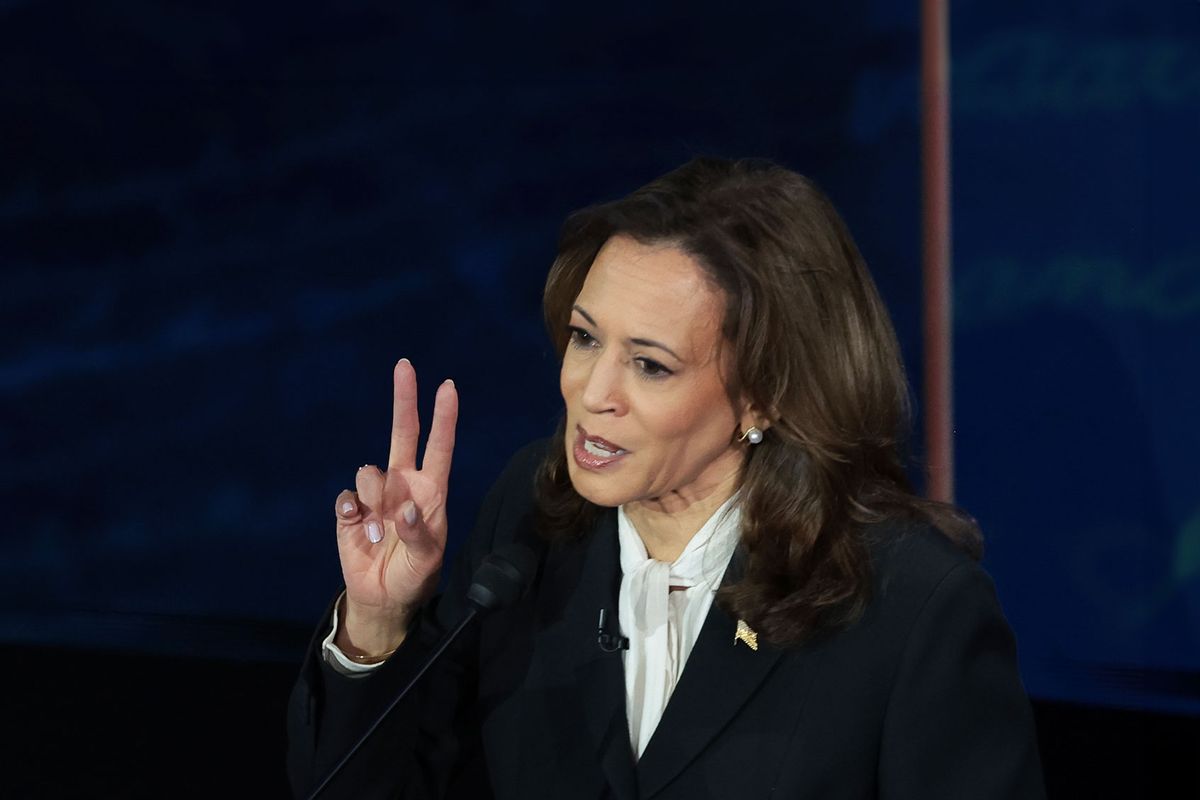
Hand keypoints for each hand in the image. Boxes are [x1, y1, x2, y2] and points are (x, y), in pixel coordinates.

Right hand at [332, 358, 457, 654]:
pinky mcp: (351, 511)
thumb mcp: (427, 559)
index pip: (439, 447)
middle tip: (404, 365)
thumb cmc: (415, 575)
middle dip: (403, 400)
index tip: (448, 386)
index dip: (443, 417)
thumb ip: (420, 533)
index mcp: (431, 491)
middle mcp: (404, 485)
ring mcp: (376, 496)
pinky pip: (347, 497)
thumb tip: (407, 507)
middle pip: (402, 434)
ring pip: (368, 473)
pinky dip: (352, 512)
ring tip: (377, 534)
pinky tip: (359, 530)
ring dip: (372, 501)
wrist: (384, 597)